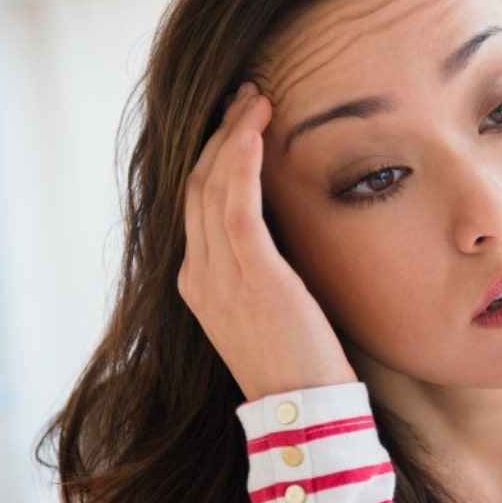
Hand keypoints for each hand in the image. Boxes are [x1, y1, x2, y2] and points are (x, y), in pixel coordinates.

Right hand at [178, 82, 357, 400]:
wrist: (303, 406)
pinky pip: (235, 206)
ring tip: (257, 98)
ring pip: (211, 185)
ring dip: (233, 134)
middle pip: (198, 184)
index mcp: (200, 280)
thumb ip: (263, 264)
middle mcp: (199, 273)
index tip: (241, 120)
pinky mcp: (250, 276)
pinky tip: (255, 130)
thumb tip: (284, 225)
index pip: (198, 201)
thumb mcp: (271, 303)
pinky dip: (241, 162)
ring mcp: (218, 276)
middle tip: (248, 95)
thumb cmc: (299, 357)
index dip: (216, 154)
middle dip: (220, 133)